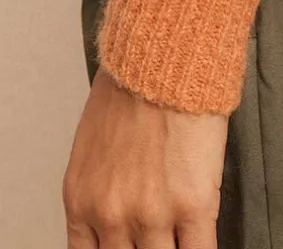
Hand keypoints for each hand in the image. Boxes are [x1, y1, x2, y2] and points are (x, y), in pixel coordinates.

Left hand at [63, 64, 228, 247]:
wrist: (164, 54)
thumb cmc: (132, 84)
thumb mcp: (93, 144)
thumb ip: (102, 187)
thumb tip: (120, 215)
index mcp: (81, 200)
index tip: (128, 247)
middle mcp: (110, 215)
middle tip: (153, 238)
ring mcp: (152, 215)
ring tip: (180, 236)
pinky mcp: (193, 205)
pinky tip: (201, 241)